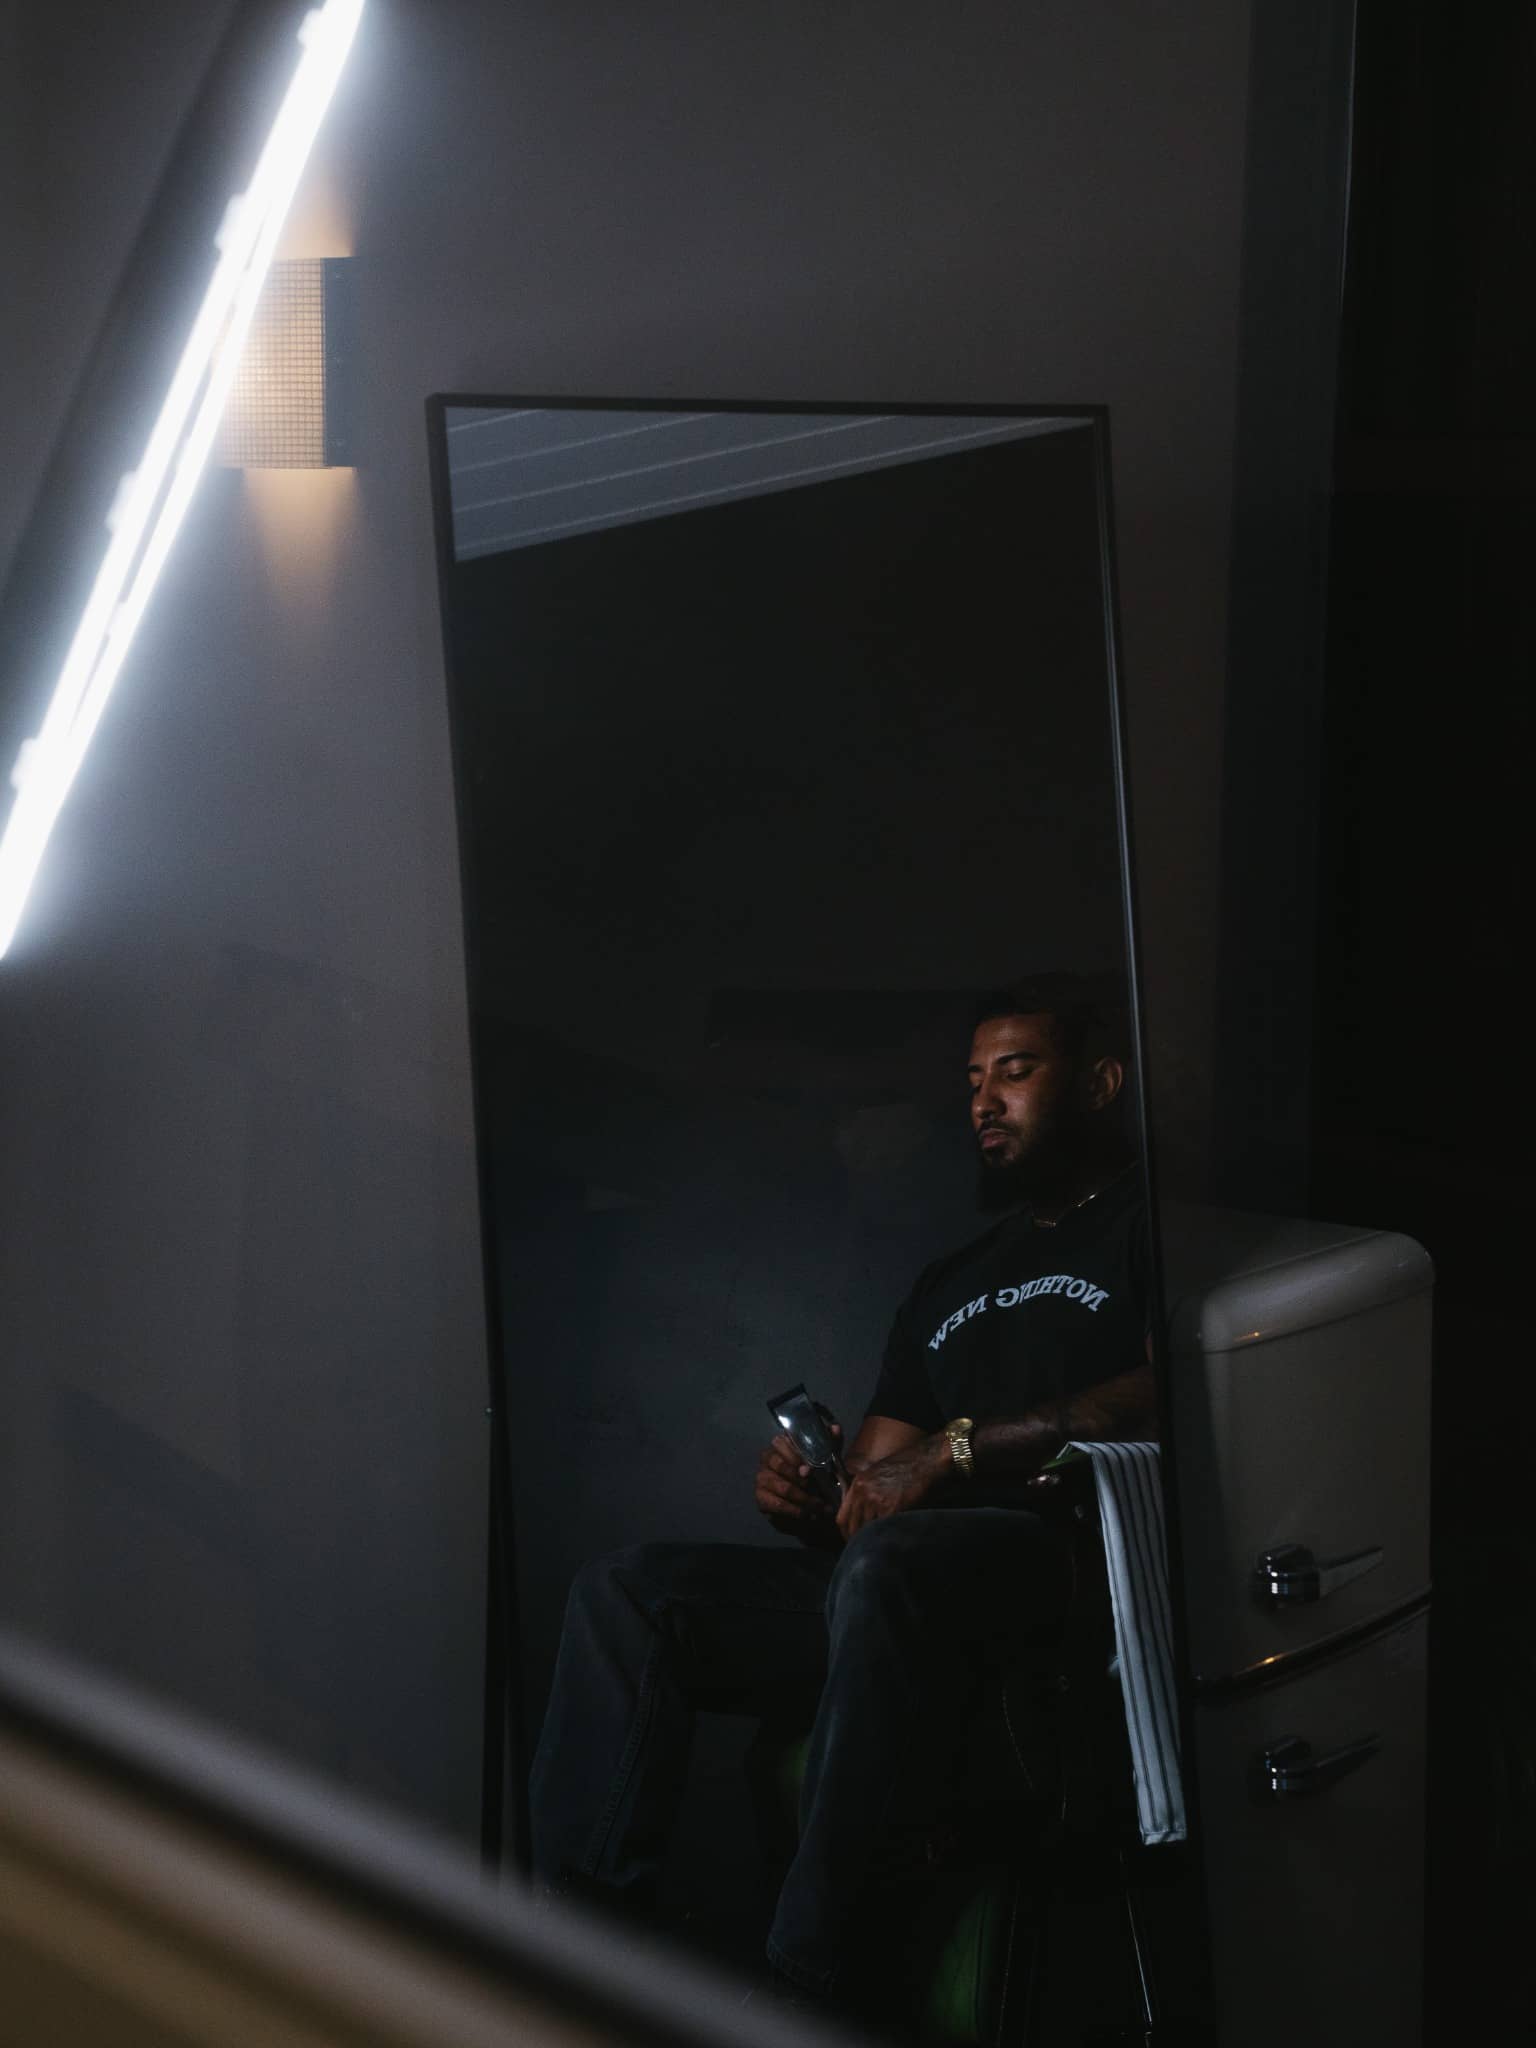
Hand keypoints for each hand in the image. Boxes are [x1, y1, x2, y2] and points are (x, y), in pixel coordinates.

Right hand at [754, 1420, 843, 1528]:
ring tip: (820, 1507)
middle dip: (802, 1480)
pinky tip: (808, 1514)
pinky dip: (796, 1511)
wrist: (805, 1502)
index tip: (810, 1470)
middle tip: (820, 1491)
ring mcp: (761, 1478)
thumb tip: (834, 1427)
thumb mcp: (825, 1457)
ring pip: (783, 1487)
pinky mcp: (761, 1498)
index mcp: (780, 1444)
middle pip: (781, 1465)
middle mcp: (767, 1458)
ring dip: (804, 1499)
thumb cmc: (814, 1475)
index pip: (782, 1443)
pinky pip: (778, 1505)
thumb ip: (830, 1442)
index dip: (796, 1456)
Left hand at [835, 1432, 949, 1538]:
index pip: (841, 1517)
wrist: (925, 1461)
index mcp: (857, 1485)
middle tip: (864, 1547)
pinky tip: (890, 1538)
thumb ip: (864, 1493)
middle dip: (856, 1540)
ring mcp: (877, 1501)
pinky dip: (886, 1535)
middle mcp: (863, 1493)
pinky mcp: (892, 1508)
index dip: (845, 1532)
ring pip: (867, 1531)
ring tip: (878, 1544)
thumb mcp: (876, 1474)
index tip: (850, 1539)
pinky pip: (883, 1529)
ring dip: (872, 1539)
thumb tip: (859, 1516)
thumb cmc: (905, 1467)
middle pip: (852, 1527)